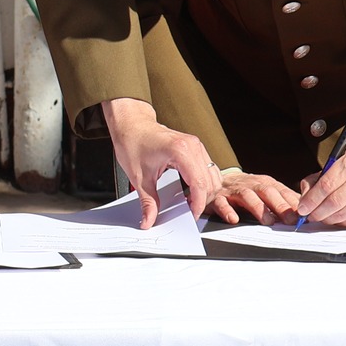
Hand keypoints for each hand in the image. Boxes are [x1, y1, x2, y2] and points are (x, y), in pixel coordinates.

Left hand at [98, 97, 222, 228]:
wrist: (131, 124)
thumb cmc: (133, 143)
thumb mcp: (139, 177)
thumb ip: (147, 202)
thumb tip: (149, 221)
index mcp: (180, 151)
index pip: (200, 185)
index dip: (198, 205)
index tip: (191, 216)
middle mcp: (192, 146)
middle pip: (210, 182)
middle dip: (203, 200)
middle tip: (188, 212)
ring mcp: (196, 145)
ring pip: (214, 176)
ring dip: (206, 192)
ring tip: (190, 203)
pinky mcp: (196, 147)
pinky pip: (209, 168)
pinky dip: (205, 182)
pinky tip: (191, 191)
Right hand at [203, 170, 299, 225]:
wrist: (215, 181)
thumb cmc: (246, 189)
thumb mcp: (267, 191)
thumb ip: (285, 200)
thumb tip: (308, 210)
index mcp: (265, 183)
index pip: (281, 191)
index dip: (293, 202)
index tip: (304, 215)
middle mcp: (251, 185)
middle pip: (266, 192)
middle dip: (280, 205)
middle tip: (291, 220)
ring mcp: (234, 191)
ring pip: (247, 196)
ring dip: (258, 208)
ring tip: (268, 221)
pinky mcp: (218, 198)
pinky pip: (222, 203)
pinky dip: (227, 211)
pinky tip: (234, 219)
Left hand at [297, 151, 345, 226]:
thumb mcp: (344, 163)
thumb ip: (322, 176)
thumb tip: (305, 195)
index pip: (326, 185)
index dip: (311, 200)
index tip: (303, 207)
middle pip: (333, 202)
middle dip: (317, 212)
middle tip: (310, 216)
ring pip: (343, 214)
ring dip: (329, 219)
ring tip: (323, 217)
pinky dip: (342, 222)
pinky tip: (338, 218)